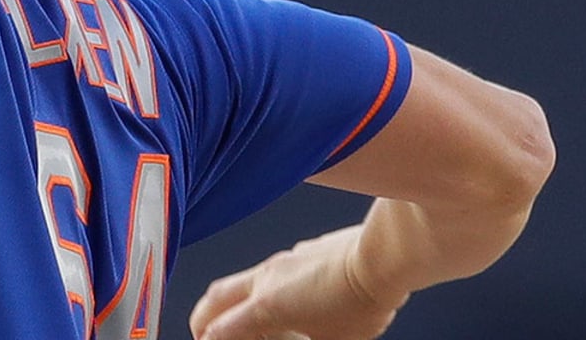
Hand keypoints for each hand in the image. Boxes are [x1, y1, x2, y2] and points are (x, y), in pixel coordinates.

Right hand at [188, 226, 408, 339]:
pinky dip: (262, 291)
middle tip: (203, 333)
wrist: (382, 258)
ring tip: (250, 322)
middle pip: (215, 297)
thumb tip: (297, 337)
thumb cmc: (361, 301)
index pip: (220, 330)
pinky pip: (267, 273)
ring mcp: (281, 262)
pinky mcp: (299, 254)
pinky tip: (288, 303)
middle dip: (203, 318)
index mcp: (265, 307)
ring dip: (234, 302)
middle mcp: (266, 279)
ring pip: (241, 281)